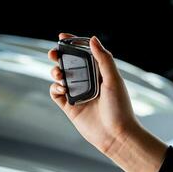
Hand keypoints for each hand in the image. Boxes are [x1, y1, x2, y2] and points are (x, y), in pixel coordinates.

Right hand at [49, 33, 166, 171]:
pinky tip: (61, 89)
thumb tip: (92, 39)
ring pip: (61, 77)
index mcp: (99, 73)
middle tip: (53, 53)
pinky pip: (57, 94)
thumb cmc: (119, 107)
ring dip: (56, 72)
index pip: (84, 54)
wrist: (116, 135)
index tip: (62, 37)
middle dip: (59, 57)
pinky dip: (55, 88)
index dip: (73, 44)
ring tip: (59, 74)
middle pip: (69, 64)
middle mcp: (88, 82)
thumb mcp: (113, 79)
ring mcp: (78, 94)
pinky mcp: (71, 107)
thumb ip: (103, 59)